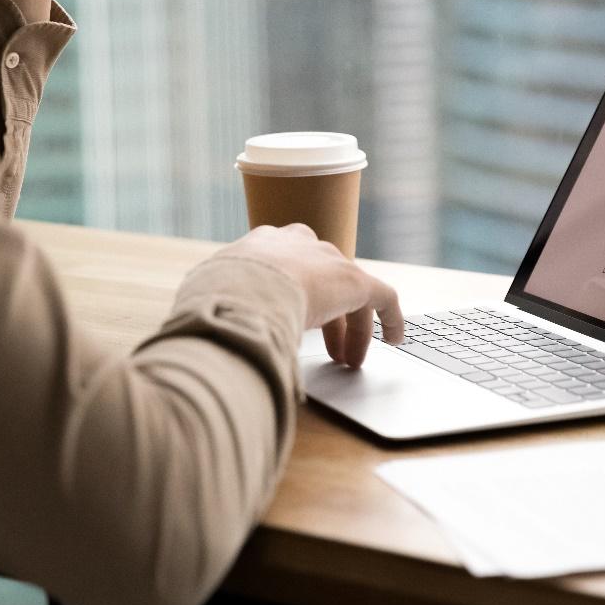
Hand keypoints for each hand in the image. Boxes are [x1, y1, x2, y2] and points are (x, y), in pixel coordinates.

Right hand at [216, 224, 403, 368]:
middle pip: (321, 278)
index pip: (286, 264)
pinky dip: (391, 317)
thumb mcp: (208, 297)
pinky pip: (382, 296)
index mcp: (260, 246)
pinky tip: (396, 339)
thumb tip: (208, 337)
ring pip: (349, 293)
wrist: (238, 290)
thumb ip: (218, 307)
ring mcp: (325, 259)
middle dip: (327, 317)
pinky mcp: (353, 279)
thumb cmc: (214, 299)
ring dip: (352, 328)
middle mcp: (296, 244)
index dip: (295, 295)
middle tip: (329, 350)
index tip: (296, 322)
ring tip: (349, 361)